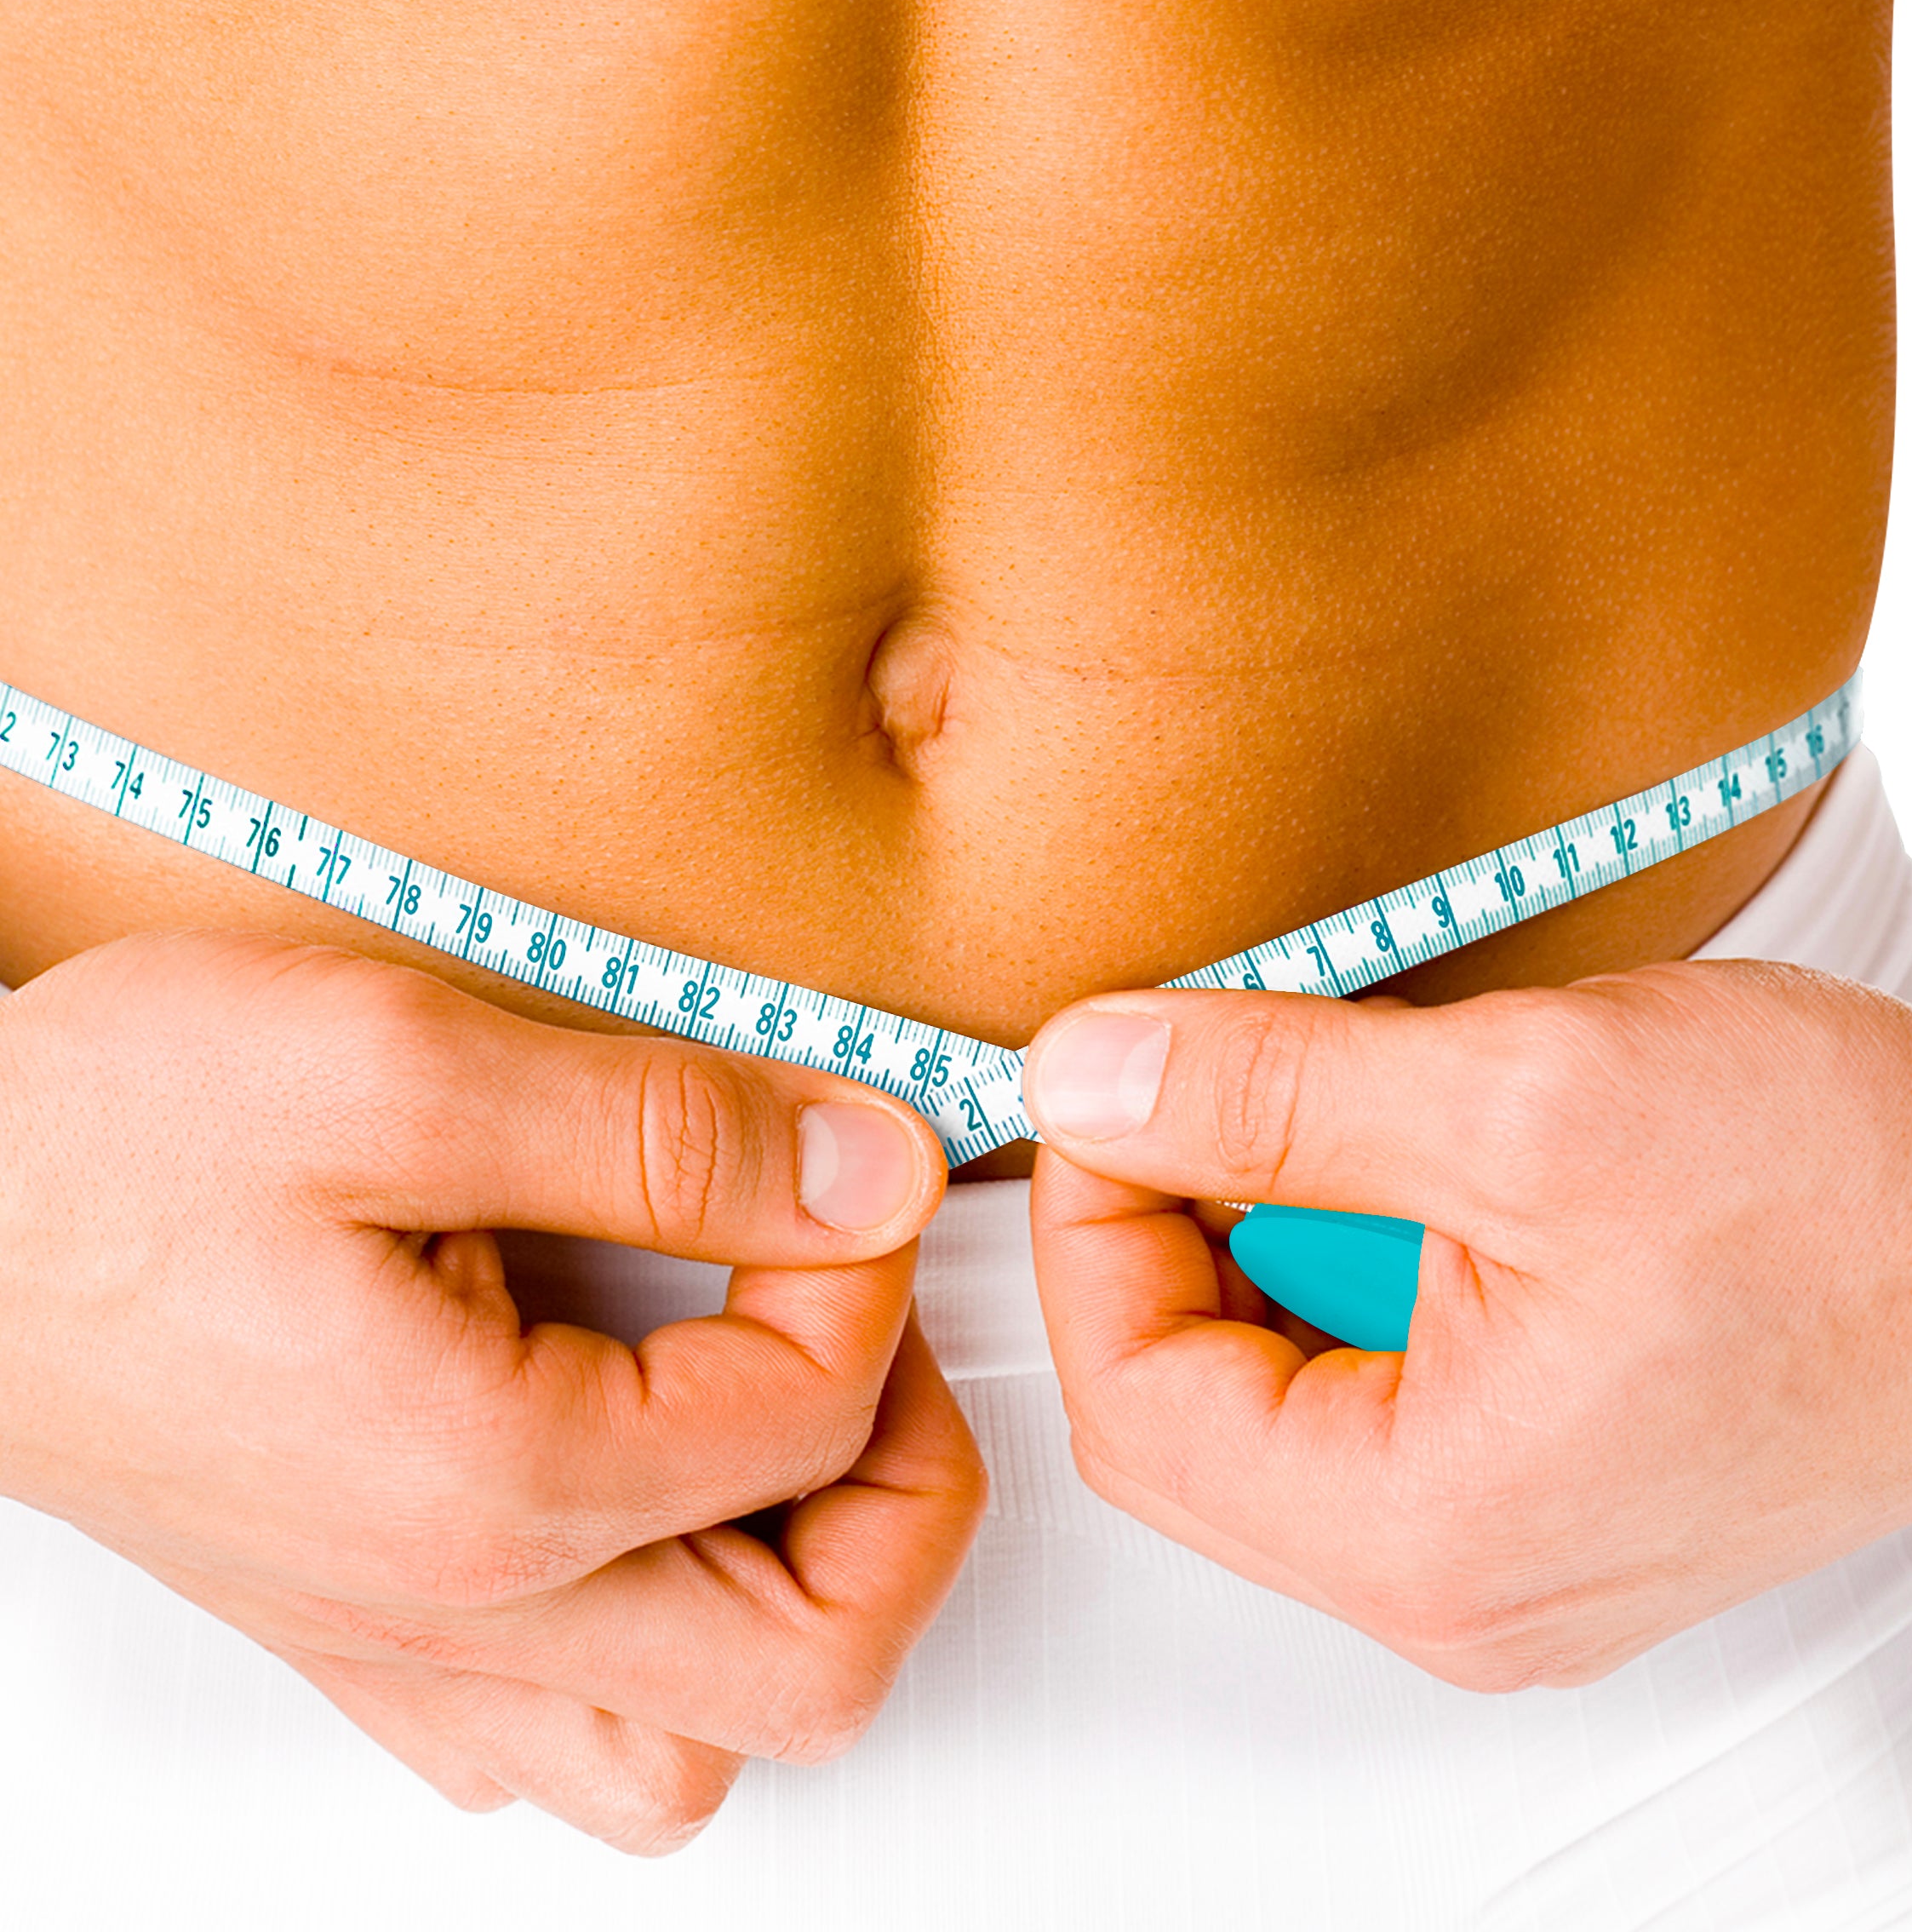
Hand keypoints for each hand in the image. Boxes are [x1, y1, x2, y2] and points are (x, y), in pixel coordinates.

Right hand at [0, 931, 982, 1850]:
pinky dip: (657, 1647)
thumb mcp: (398, 1061)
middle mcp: (464, 1608)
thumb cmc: (108, 1140)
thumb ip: (662, 1128)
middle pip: (816, 1662)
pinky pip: (562, 1737)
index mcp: (493, 1480)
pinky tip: (642, 1496)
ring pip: (694, 1748)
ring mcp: (408, 1645)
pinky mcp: (359, 1628)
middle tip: (861, 1318)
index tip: (829, 1161)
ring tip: (777, 1417)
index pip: (814, 1424)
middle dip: (904, 1484)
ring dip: (792, 1592)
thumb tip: (863, 1169)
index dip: (869, 1267)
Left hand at [1026, 960, 1911, 1688]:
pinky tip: (1439, 1167)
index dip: (1093, 1219)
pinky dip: (1375, 1272)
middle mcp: (1474, 1592)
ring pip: (1301, 1404)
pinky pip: (1404, 1400)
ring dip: (1279, 1241)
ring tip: (1346, 1102)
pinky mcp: (1590, 1494)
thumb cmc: (1848, 1175)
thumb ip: (1271, 1097)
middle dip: (1176, 1231)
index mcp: (1433, 1538)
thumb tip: (1078, 1074)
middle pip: (1204, 1419)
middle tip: (1216, 1069)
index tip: (1120, 1069)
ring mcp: (1538, 1560)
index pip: (1137, 1403)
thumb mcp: (1524, 1094)